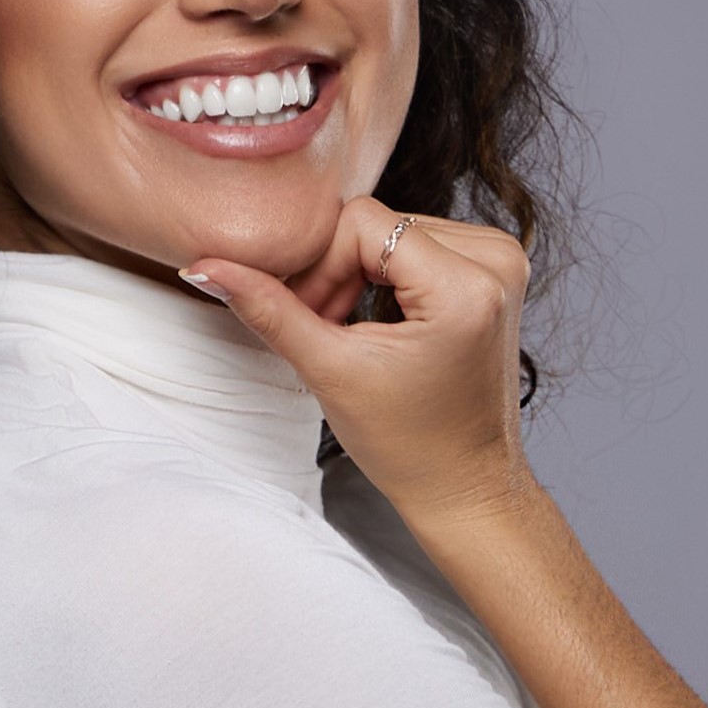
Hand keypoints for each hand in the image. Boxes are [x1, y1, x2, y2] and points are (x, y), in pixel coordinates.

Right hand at [181, 196, 538, 526]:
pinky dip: (387, 275)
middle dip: (338, 272)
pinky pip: (420, 242)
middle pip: (379, 223)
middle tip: (324, 330)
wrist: (464, 484)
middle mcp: (496, 260)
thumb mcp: (329, 370)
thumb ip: (267, 309)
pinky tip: (380, 322)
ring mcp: (502, 262)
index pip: (362, 222)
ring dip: (358, 273)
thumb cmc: (408, 443)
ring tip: (350, 330)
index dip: (321, 267)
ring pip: (395, 230)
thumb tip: (206, 267)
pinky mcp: (497, 270)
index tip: (312, 320)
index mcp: (467, 285)